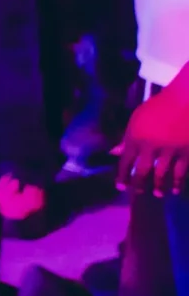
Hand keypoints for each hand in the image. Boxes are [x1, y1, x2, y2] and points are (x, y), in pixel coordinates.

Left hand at [120, 79, 188, 198]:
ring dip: (158, 186)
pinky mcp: (186, 152)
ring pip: (161, 174)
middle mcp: (150, 147)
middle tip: (137, 193)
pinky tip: (176, 190)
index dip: (122, 175)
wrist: (184, 100)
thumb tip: (114, 153)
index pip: (125, 161)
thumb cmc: (158, 108)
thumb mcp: (137, 120)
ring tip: (157, 194)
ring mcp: (169, 151)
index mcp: (135, 137)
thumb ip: (126, 138)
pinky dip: (178, 182)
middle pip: (142, 171)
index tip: (120, 187)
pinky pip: (181, 172)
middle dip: (138, 184)